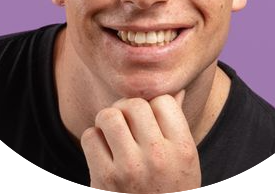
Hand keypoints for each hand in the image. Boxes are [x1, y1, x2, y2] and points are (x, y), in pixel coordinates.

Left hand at [81, 91, 200, 192]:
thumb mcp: (185, 159)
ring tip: (113, 133)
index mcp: (183, 148)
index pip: (162, 100)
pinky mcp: (103, 179)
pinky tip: (103, 153)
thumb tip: (175, 89)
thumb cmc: (171, 189)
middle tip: (128, 124)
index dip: (153, 106)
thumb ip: (177, 122)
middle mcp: (158, 156)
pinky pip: (90, 136)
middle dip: (128, 109)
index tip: (150, 120)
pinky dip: (93, 140)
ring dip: (108, 120)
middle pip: (134, 104)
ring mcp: (129, 168)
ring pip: (109, 115)